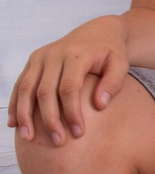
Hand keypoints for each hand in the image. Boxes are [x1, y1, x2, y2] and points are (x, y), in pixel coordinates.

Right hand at [10, 19, 131, 144]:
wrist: (98, 31)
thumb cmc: (111, 52)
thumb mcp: (121, 64)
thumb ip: (114, 83)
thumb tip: (100, 105)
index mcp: (76, 55)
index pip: (69, 88)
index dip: (71, 112)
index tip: (78, 133)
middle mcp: (53, 55)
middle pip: (45, 91)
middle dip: (49, 119)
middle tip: (58, 142)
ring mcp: (40, 57)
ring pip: (26, 89)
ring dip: (25, 115)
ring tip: (28, 138)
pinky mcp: (32, 61)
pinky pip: (20, 85)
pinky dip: (15, 104)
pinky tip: (14, 123)